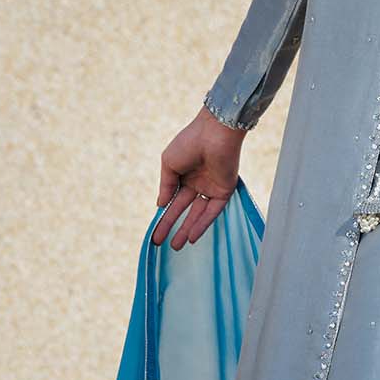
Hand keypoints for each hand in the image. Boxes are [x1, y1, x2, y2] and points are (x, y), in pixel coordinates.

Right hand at [153, 108, 244, 248]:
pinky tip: (192, 237)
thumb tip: (160, 206)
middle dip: (172, 226)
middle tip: (160, 242)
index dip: (164, 215)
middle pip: (183, 210)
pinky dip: (202, 224)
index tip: (154, 230)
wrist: (214, 133)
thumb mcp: (169, 164)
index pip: (173, 199)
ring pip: (197, 214)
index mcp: (183, 173)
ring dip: (187, 229)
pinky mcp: (224, 191)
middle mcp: (198, 182)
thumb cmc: (189, 143)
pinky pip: (212, 212)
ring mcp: (211, 188)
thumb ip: (166, 186)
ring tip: (176, 246)